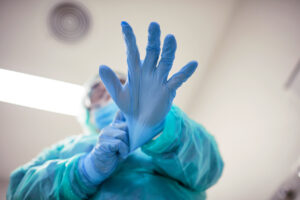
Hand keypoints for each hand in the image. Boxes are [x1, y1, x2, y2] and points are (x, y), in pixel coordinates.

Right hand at [81, 112, 128, 183]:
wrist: (100, 166)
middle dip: (129, 139)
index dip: (131, 130)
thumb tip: (125, 115)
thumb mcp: (121, 140)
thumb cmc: (113, 154)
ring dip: (126, 146)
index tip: (128, 141)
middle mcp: (107, 129)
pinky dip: (123, 151)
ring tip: (122, 152)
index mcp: (112, 126)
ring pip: (123, 135)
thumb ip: (123, 130)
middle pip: (126, 127)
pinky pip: (119, 143)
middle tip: (125, 148)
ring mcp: (103, 135)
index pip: (124, 120)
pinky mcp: (103, 144)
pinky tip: (120, 155)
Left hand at [99, 21, 197, 150]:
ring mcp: (159, 80)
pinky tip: (193, 64)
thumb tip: (101, 66)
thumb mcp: (118, 95)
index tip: (124, 25)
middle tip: (154, 25)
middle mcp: (149, 72)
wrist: (139, 123)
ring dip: (168, 50)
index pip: (132, 51)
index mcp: (136, 70)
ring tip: (170, 38)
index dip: (129, 38)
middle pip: (152, 52)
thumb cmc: (129, 106)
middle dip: (153, 39)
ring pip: (165, 62)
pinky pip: (178, 80)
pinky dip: (185, 72)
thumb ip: (111, 82)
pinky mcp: (168, 91)